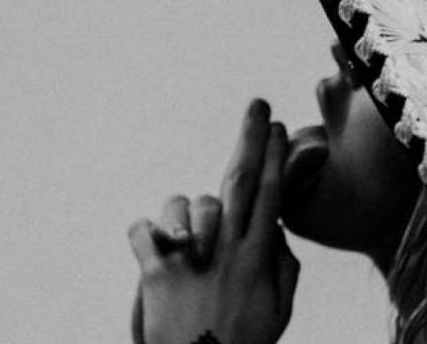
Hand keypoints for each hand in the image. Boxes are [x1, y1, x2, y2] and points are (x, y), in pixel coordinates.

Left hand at [128, 99, 299, 343]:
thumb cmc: (240, 343)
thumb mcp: (279, 311)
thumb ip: (284, 269)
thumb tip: (278, 235)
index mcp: (257, 258)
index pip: (270, 195)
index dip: (273, 157)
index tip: (276, 128)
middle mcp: (227, 251)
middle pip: (241, 182)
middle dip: (250, 139)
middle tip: (257, 106)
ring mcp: (191, 259)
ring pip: (187, 203)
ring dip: (183, 210)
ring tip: (183, 230)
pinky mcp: (156, 273)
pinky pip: (142, 232)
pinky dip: (145, 231)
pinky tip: (154, 244)